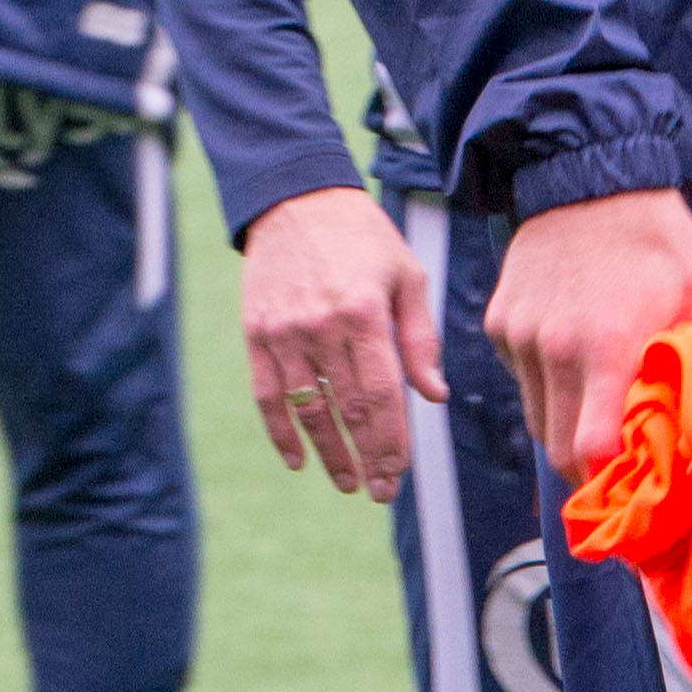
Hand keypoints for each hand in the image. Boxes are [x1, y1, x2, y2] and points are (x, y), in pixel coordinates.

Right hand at [235, 184, 438, 499]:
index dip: (392, 440)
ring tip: (347, 483)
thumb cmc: (363, 239)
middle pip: (348, 408)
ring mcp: (284, 332)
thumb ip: (420, 338)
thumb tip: (435, 396)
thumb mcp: (405, 276)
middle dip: (367, 457)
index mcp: (365, 311)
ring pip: (307, 409)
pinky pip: (268, 394)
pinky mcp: (256, 333)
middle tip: (380, 491)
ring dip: (327, 452)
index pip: (383, 394)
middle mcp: (322, 325)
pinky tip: (297, 460)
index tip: (401, 474)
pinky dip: (281, 431)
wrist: (296, 199)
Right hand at [483, 186, 691, 479]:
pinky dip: (546, 388)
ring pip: (535, 419)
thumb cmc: (659, 240)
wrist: (589, 179)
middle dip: (587, 467)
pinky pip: (522, 380)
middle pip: (557, 448)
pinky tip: (574, 363)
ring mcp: (521, 336)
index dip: (611, 477)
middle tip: (620, 467)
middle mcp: (554, 348)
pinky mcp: (500, 324)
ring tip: (600, 415)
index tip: (635, 483)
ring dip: (565, 428)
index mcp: (608, 345)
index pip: (591, 446)